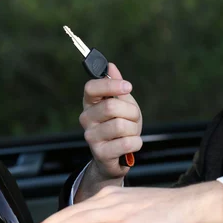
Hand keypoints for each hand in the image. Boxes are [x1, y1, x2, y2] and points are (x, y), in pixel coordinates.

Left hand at [23, 182, 222, 222]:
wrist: (190, 204)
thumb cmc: (167, 208)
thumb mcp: (137, 204)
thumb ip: (117, 211)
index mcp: (113, 196)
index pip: (77, 208)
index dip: (56, 219)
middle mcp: (112, 201)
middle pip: (72, 214)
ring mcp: (119, 213)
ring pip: (79, 222)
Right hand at [77, 63, 142, 198]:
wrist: (118, 157)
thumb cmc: (120, 127)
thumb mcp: (122, 104)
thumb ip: (117, 86)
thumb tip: (111, 66)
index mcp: (90, 103)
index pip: (91, 87)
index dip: (111, 85)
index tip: (128, 86)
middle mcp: (86, 119)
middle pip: (112, 106)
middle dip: (131, 112)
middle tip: (132, 118)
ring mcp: (91, 137)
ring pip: (121, 125)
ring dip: (134, 129)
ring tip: (130, 133)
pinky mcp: (101, 153)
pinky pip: (127, 142)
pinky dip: (136, 142)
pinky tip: (131, 144)